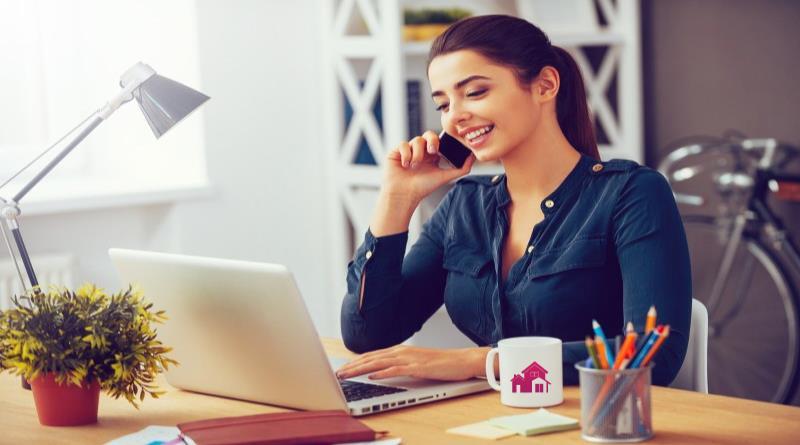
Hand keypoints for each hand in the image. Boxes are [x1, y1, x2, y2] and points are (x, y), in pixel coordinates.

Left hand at [335, 344, 484, 380]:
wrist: (462, 360)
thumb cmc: (440, 363)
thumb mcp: (415, 363)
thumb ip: (398, 365)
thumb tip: (381, 371)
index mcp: (400, 350)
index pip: (371, 355)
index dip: (354, 362)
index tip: (341, 369)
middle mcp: (402, 351)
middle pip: (371, 358)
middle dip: (351, 366)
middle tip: (337, 373)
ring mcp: (410, 358)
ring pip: (379, 362)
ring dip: (361, 368)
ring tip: (347, 375)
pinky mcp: (418, 367)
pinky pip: (397, 369)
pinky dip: (383, 372)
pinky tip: (373, 376)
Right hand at [382, 130, 474, 203]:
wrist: (404, 194)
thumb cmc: (422, 188)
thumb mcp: (445, 177)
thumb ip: (461, 168)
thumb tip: (474, 158)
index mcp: (431, 156)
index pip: (438, 141)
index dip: (439, 141)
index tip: (439, 150)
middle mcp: (420, 152)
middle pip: (428, 135)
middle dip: (431, 141)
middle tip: (432, 151)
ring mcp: (408, 151)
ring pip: (416, 140)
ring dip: (418, 153)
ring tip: (415, 165)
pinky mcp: (396, 152)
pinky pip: (403, 144)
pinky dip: (406, 154)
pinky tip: (405, 164)